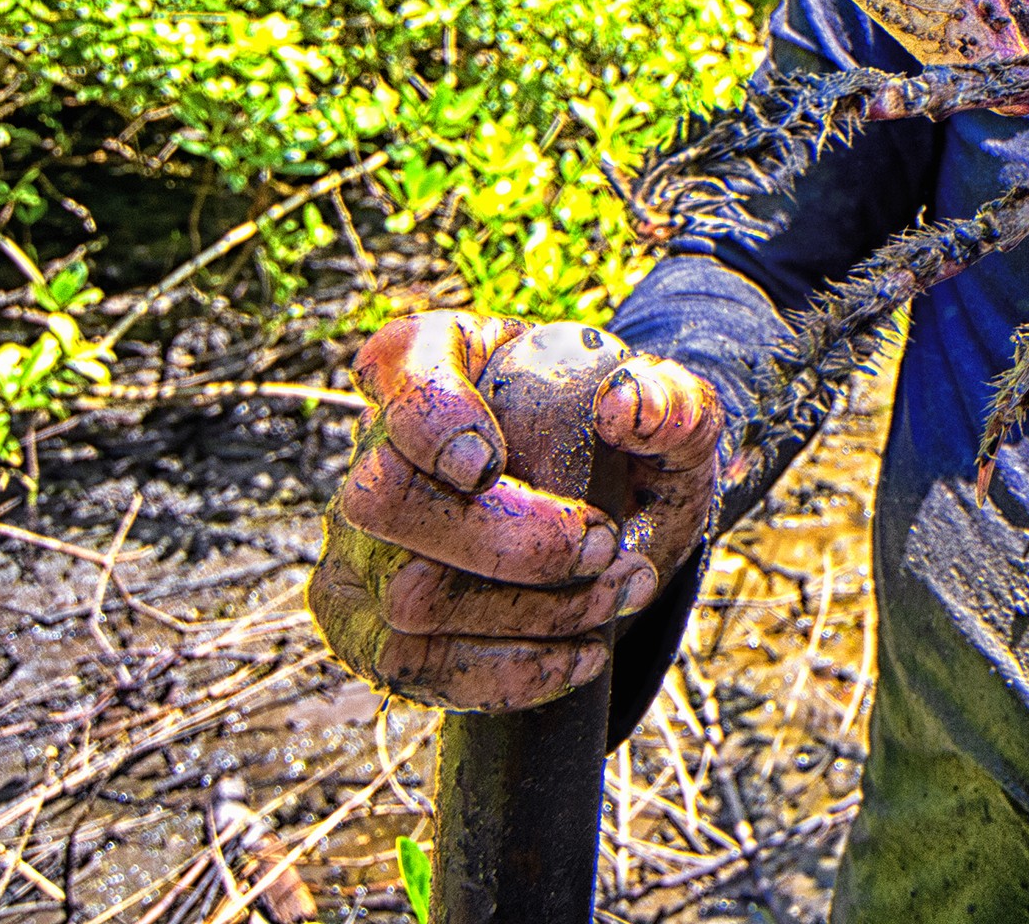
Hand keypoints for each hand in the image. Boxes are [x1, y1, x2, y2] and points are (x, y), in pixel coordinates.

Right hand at [306, 312, 723, 711]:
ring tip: (617, 595)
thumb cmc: (623, 440)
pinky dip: (507, 672)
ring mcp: (357, 542)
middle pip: (385, 502)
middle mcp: (376, 447)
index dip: (431, 422)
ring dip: (529, 614)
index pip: (401, 367)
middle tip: (602, 547)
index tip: (487, 464)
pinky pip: (410, 666)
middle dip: (506, 542)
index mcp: (438, 356)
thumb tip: (625, 409)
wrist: (612, 510)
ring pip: (405, 598)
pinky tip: (580, 655)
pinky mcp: (363, 621)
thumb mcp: (669, 409)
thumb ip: (670, 399)